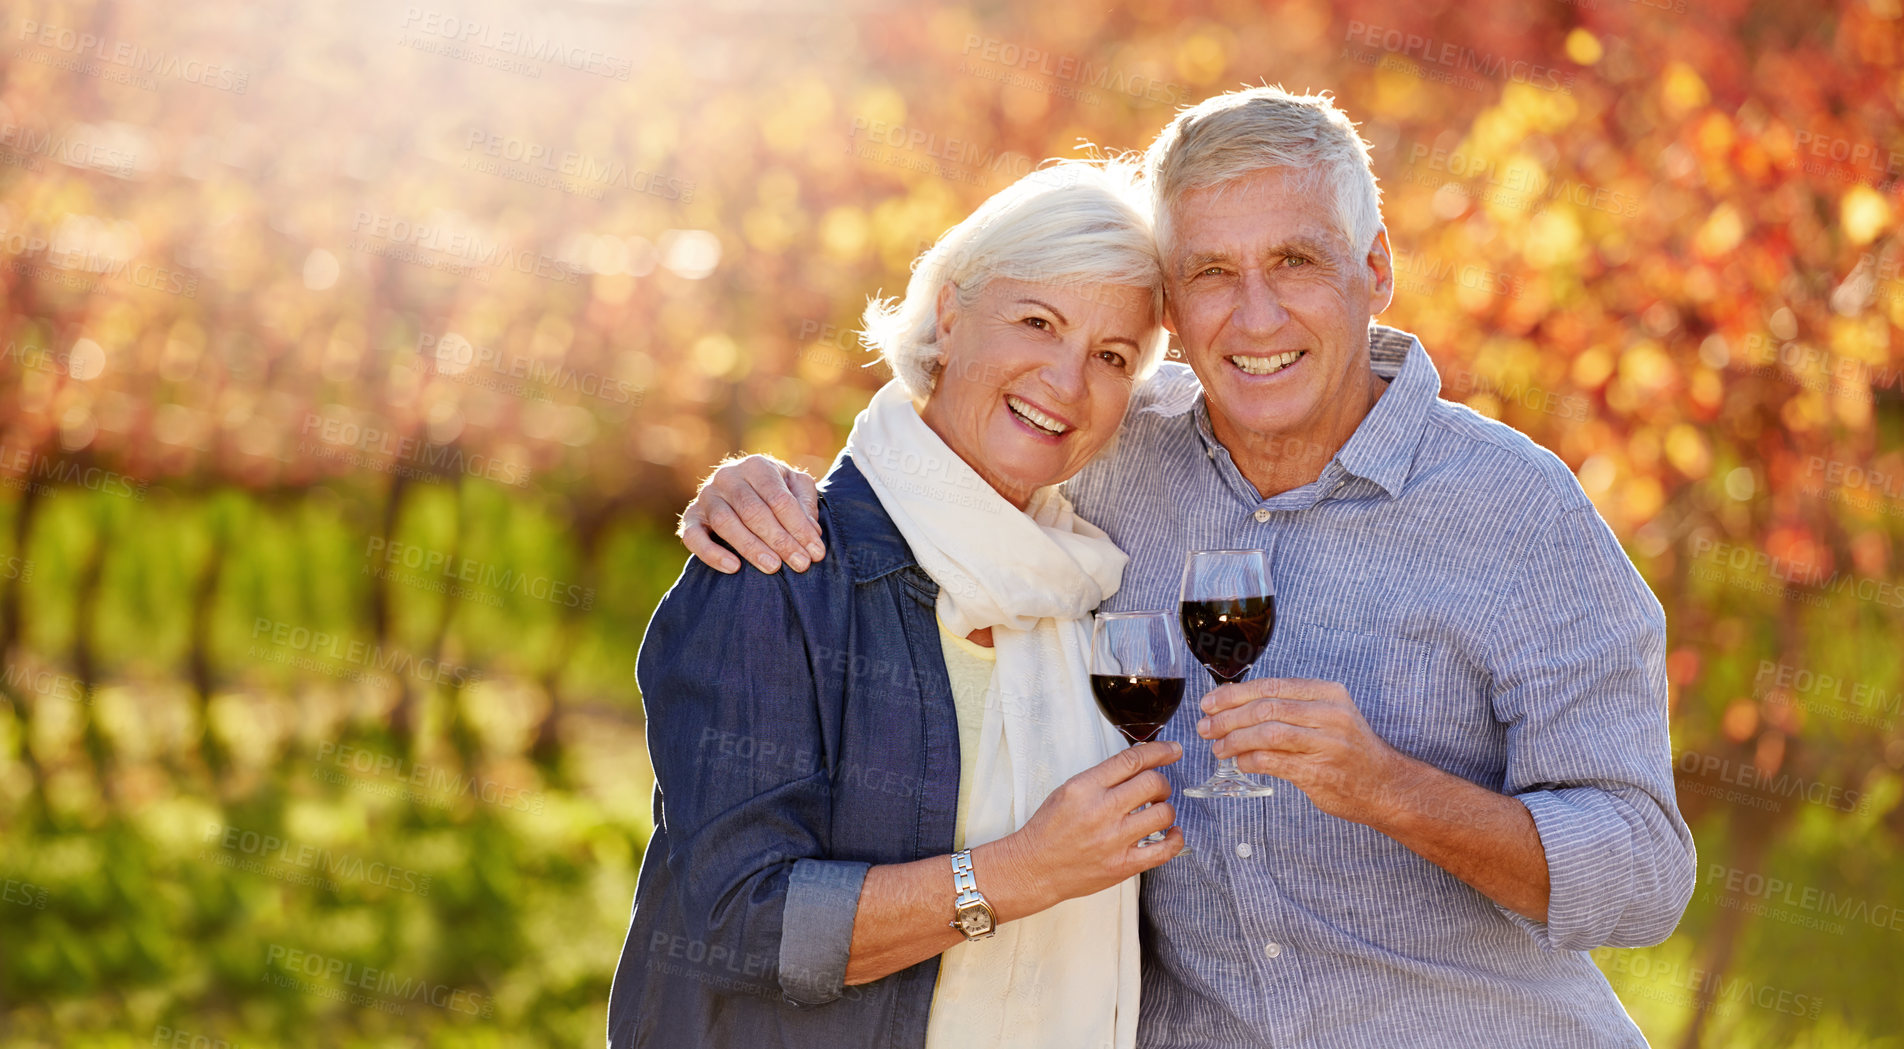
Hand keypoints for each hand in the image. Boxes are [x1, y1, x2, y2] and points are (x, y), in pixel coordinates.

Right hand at [678, 454, 823, 573]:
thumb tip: (812, 532)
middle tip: (801, 564)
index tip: (816, 552)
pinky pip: (694, 537)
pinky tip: (733, 568)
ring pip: (725, 523)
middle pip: (754, 511)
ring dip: (751, 548)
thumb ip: (806, 504)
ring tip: (774, 567)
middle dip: (780, 541)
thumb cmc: (775, 490)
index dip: (799, 527)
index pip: (779, 498)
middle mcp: (727, 476)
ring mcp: (706, 496)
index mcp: (756, 466)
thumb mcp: (796, 487)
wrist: (742, 488)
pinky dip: (711, 553)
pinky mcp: (691, 516)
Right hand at [980, 741, 1183, 912]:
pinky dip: (1175, 839)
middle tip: (1157, 790)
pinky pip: (1164, 850)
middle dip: (1162, 783)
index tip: (1173, 750)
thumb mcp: (1068, 790)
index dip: (1159, 751)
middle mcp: (1101, 811)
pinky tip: (1171, 834)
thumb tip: (1139, 765)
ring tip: (1156, 812)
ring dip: (1166, 809)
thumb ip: (1102, 778)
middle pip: (1153, 783)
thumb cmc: (1050, 829)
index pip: (1132, 760)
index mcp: (1085, 787)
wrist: (1035, 868)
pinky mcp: (1123, 865)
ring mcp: (1114, 840)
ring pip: (1163, 814)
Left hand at [1196, 678, 1420, 825]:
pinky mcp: (1320, 773)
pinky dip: (1250, 761)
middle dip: (1228, 717)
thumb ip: (1290, 706)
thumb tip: (1235, 703)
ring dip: (1234, 740)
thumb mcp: (1328, 715)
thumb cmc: (1349, 749)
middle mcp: (1329, 714)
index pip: (1270, 686)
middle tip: (1206, 727)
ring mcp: (1326, 744)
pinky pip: (1274, 762)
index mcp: (1328, 693)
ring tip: (1217, 747)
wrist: (1386, 785)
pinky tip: (1239, 763)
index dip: (1234, 694)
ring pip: (1267, 733)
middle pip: (1265, 708)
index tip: (1209, 703)